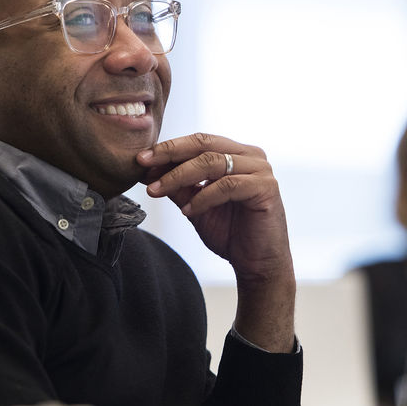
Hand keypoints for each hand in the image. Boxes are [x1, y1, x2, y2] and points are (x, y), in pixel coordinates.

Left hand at [138, 133, 294, 351]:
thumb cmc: (230, 233)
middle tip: (144, 164)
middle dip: (170, 154)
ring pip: (212, 163)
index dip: (168, 148)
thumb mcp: (195, 205)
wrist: (257, 264)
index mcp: (236, 154)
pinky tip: (187, 211)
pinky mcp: (266, 188)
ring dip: (179, 176)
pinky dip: (203, 197)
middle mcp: (251, 156)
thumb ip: (178, 187)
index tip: (140, 160)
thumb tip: (147, 171)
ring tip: (157, 191)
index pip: (198, 141)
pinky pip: (227, 186)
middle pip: (204, 144)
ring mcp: (261, 170)